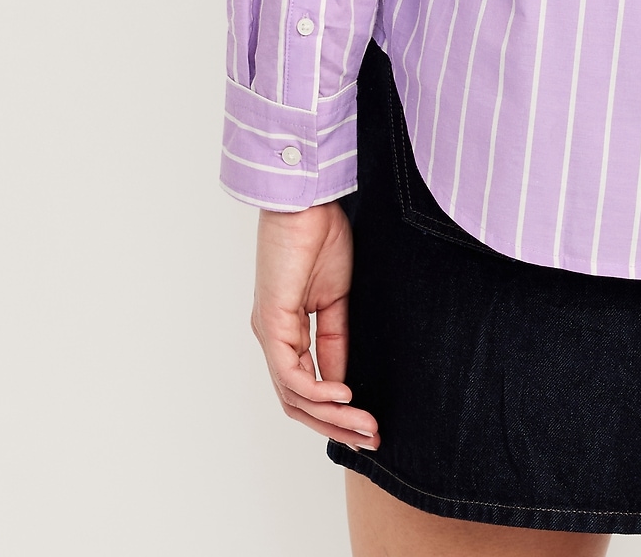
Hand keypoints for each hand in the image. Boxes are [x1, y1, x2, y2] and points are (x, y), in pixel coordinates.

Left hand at [251, 201, 378, 449]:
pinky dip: (317, 391)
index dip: (338, 413)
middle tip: (371, 440)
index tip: (371, 427)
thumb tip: (343, 381)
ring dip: (331, 417)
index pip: (307, 387)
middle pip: (297, 402)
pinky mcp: (271, 321)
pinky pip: (291, 372)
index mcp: (288, 330)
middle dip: (335, 427)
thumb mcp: (337, 298)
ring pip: (293, 396)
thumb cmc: (321, 234)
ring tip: (365, 425)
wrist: (308, 199)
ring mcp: (269, 332)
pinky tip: (344, 396)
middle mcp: (273, 337)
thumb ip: (336, 339)